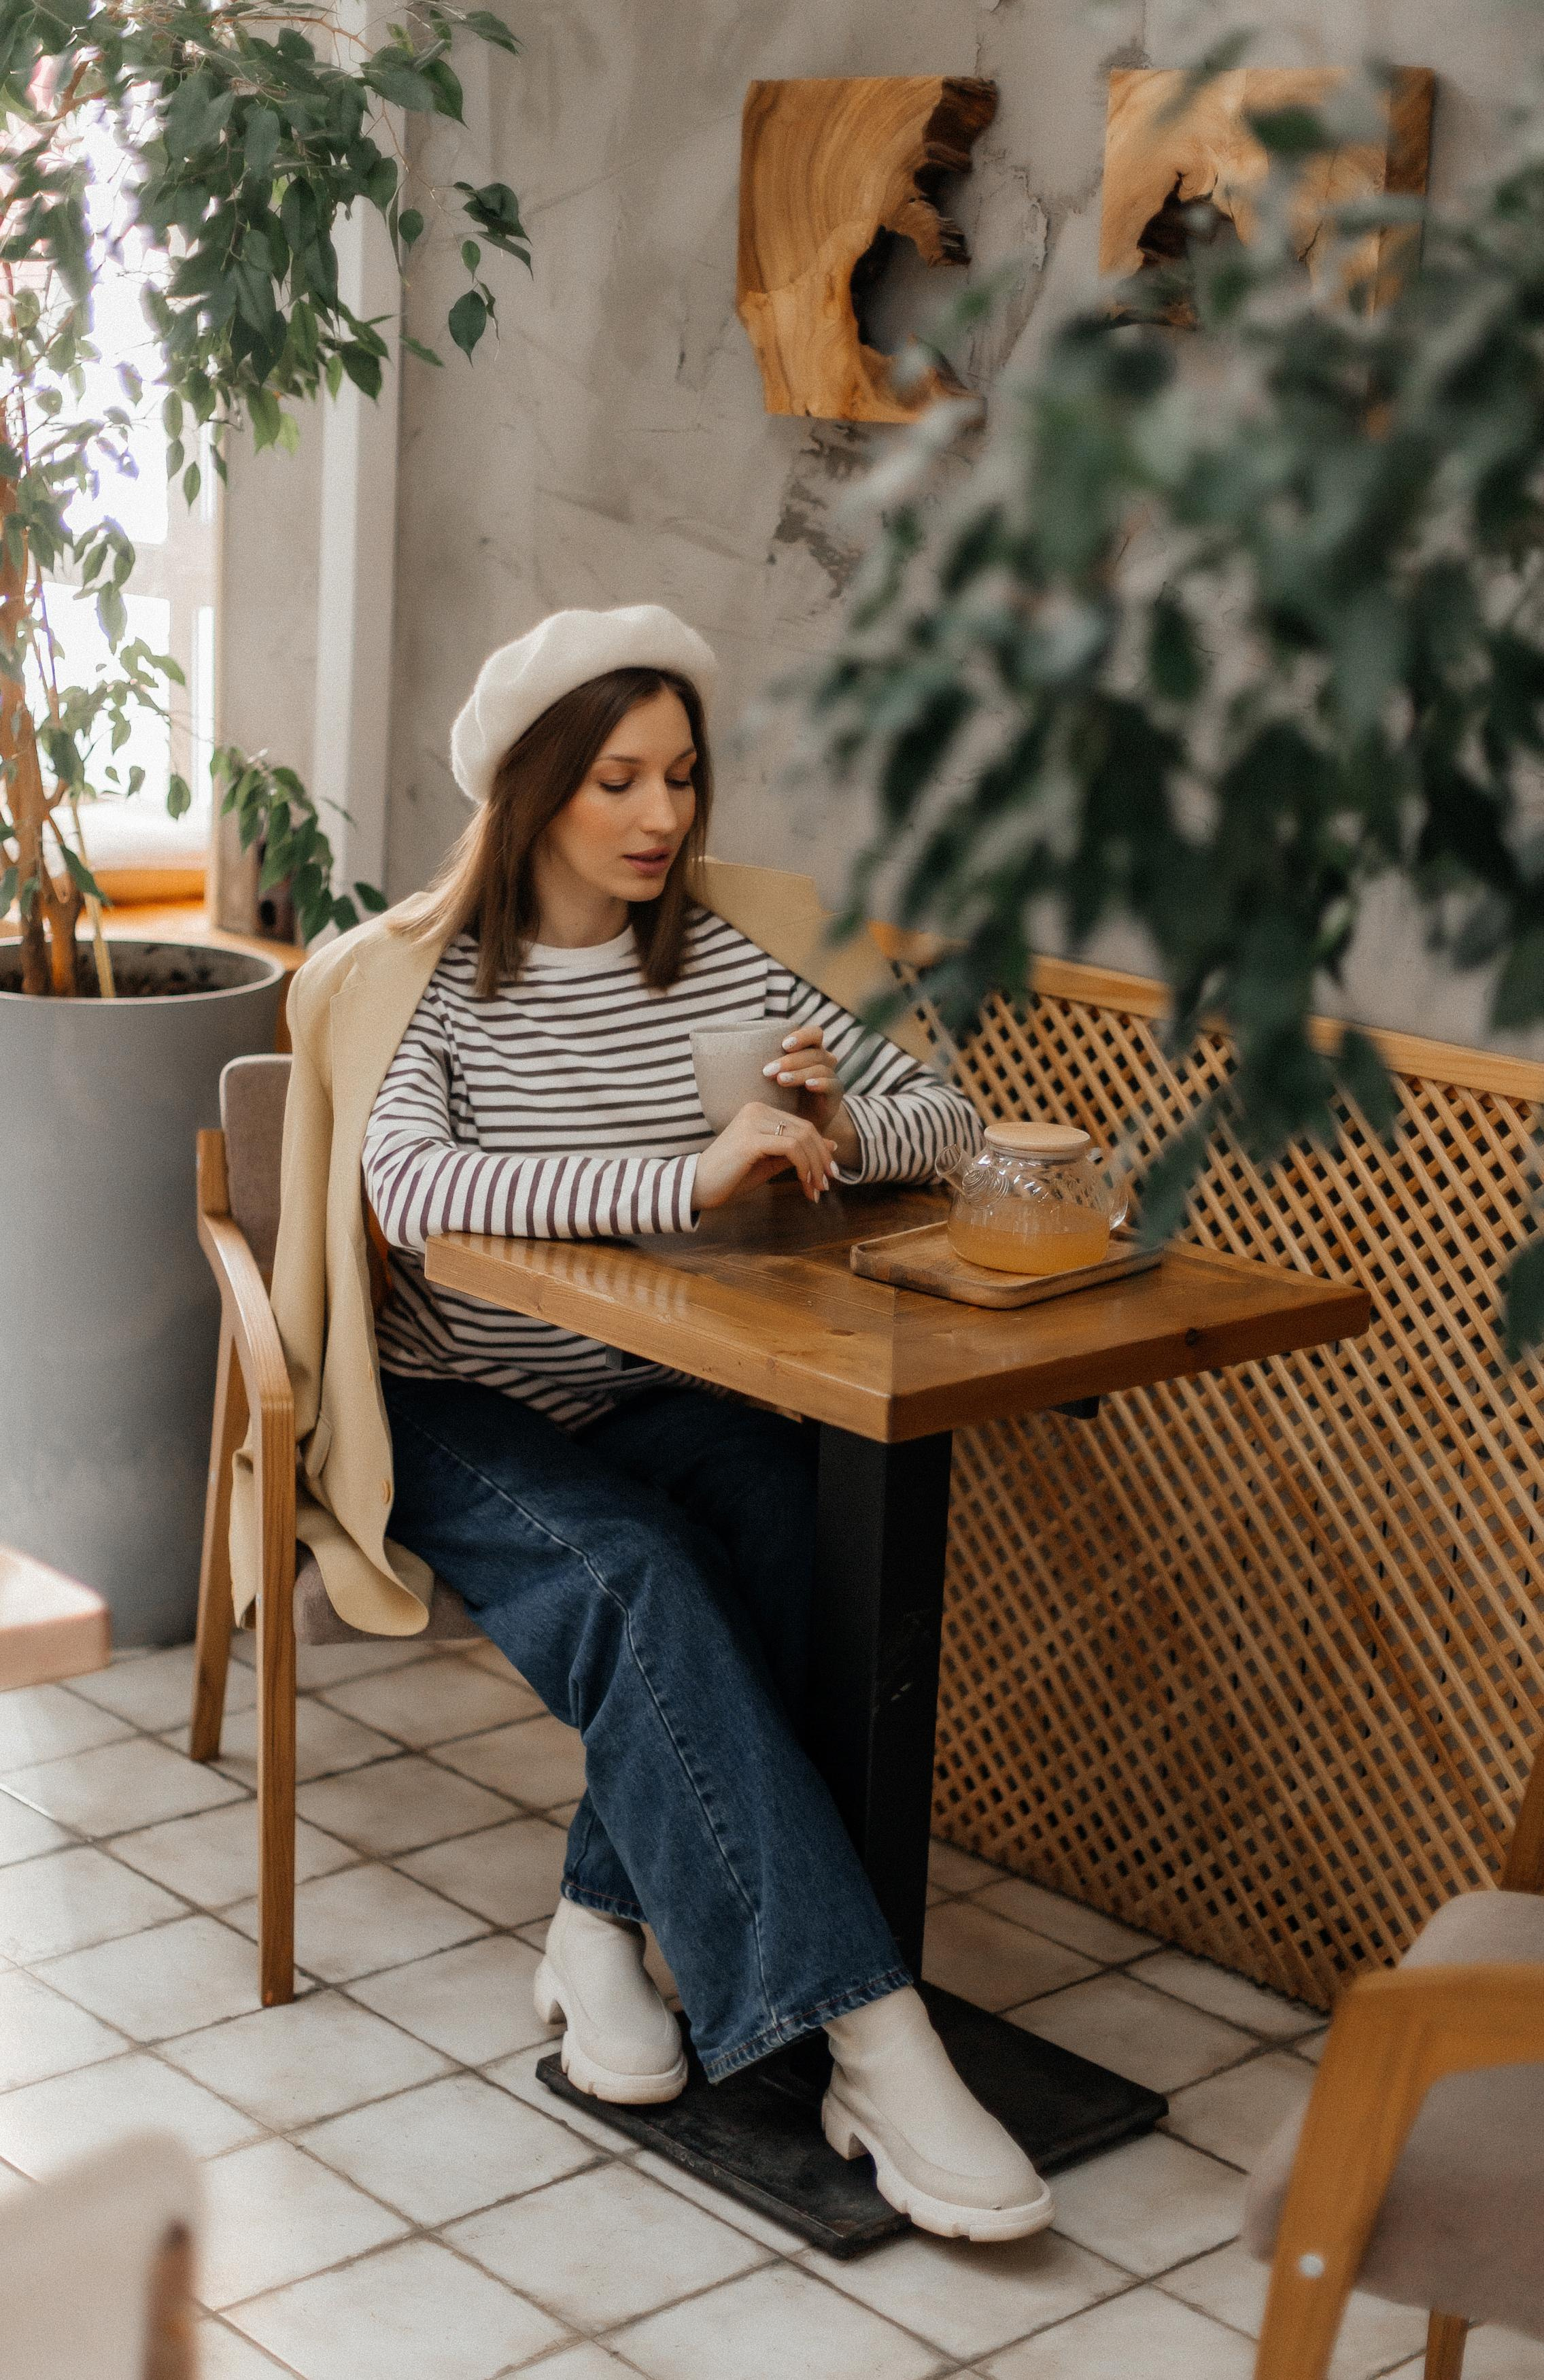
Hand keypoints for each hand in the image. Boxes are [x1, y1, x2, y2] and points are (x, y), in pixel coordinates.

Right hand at [692, 1100, 840, 1210]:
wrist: (699, 1187)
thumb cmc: (732, 1176)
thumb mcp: (770, 1162)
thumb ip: (797, 1152)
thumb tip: (832, 1145)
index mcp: (760, 1111)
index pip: (802, 1126)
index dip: (821, 1150)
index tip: (828, 1175)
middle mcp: (756, 1109)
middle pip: (806, 1130)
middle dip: (822, 1159)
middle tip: (827, 1184)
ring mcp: (753, 1122)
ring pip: (802, 1138)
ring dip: (815, 1167)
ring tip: (817, 1189)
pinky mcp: (751, 1139)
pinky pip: (791, 1148)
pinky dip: (803, 1167)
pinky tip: (804, 1184)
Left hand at [763, 1024, 859, 1166]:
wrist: (798, 1130)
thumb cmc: (778, 1100)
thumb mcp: (768, 1081)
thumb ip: (758, 1068)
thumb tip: (723, 1057)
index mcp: (809, 1051)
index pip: (813, 1034)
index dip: (801, 1036)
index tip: (782, 1045)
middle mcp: (822, 1061)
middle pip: (813, 1051)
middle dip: (791, 1060)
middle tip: (768, 1071)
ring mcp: (831, 1077)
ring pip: (820, 1067)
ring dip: (799, 1072)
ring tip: (780, 1080)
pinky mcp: (836, 1096)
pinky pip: (833, 1085)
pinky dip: (821, 1083)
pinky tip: (808, 1086)